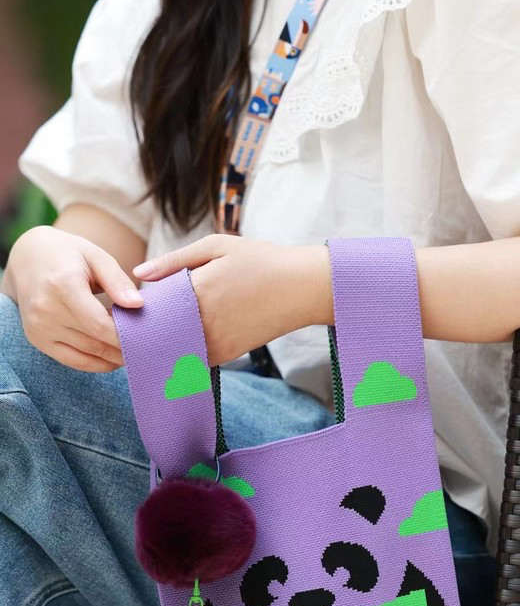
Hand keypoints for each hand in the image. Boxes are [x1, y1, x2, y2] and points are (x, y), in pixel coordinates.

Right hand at [4, 225, 143, 371]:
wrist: (28, 258)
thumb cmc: (68, 254)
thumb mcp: (95, 256)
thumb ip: (117, 281)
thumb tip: (138, 305)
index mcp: (62, 285)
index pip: (99, 324)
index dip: (125, 336)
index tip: (147, 337)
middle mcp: (46, 309)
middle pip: (95, 342)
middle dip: (124, 348)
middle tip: (148, 348)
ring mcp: (38, 327)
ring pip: (86, 355)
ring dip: (113, 358)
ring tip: (135, 352)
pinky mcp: (37, 339)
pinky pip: (72, 361)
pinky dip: (96, 364)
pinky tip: (114, 358)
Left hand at [132, 234, 332, 366]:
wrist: (302, 288)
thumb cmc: (261, 260)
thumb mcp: (217, 247)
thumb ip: (175, 261)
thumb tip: (139, 273)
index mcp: (198, 290)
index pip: (152, 305)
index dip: (138, 306)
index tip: (130, 304)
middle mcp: (205, 321)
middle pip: (159, 331)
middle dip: (147, 327)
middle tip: (136, 323)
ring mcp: (217, 341)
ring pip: (175, 349)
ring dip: (164, 342)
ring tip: (158, 331)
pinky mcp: (228, 354)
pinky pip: (195, 357)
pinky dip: (184, 350)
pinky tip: (182, 338)